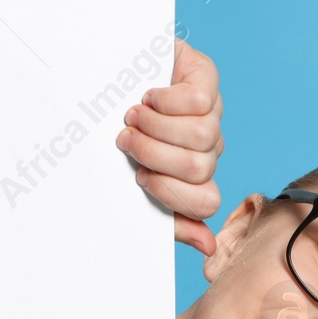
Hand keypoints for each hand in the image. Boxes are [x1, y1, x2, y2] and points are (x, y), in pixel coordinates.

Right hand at [116, 36, 224, 258]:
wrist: (107, 73)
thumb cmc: (119, 132)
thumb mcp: (133, 176)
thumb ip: (169, 216)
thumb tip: (207, 245)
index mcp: (195, 176)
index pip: (206, 203)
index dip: (171, 193)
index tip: (140, 176)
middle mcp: (208, 147)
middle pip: (200, 169)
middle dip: (155, 156)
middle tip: (128, 140)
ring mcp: (210, 113)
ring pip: (201, 136)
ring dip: (158, 127)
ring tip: (135, 117)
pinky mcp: (205, 78)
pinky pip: (201, 101)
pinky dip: (167, 100)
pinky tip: (150, 96)